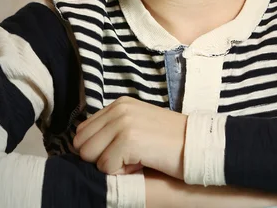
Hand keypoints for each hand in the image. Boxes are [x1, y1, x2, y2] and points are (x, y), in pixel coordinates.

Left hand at [73, 96, 187, 179]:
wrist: (195, 144)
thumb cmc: (167, 141)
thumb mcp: (136, 125)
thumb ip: (111, 130)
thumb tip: (81, 147)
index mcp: (119, 104)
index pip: (82, 131)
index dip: (96, 149)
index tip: (120, 152)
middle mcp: (118, 109)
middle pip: (82, 144)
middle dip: (100, 158)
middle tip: (128, 157)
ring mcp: (123, 122)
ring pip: (91, 156)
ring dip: (111, 166)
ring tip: (136, 159)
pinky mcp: (128, 139)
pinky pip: (106, 167)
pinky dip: (122, 172)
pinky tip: (142, 162)